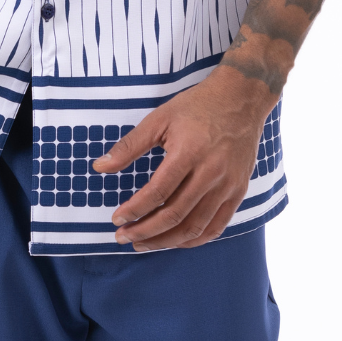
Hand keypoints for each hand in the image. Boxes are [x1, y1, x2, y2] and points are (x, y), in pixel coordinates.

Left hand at [93, 66, 275, 250]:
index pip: (158, 192)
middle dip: (146, 231)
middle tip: (124, 237)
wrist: (241, 97)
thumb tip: (100, 167)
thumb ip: (130, 145)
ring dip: (167, 241)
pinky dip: (194, 239)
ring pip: (196, 227)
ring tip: (144, 243)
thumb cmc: (197, 106)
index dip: (135, 210)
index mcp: (189, 152)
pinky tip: (175, 241)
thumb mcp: (160, 118)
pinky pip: (217, 226)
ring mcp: (228, 185)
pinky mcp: (239, 191)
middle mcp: (211, 172)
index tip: (117, 219)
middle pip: (175, 215)